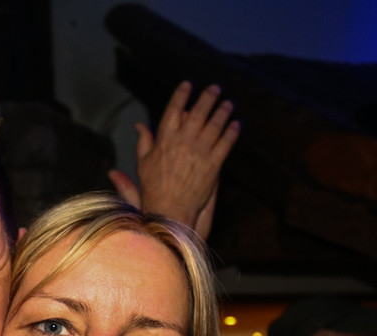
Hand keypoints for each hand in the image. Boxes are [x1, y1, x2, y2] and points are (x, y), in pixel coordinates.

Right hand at [110, 81, 239, 240]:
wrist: (169, 209)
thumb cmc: (153, 187)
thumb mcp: (143, 162)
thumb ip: (143, 141)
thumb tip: (139, 125)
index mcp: (165, 138)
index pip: (174, 109)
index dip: (181, 94)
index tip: (188, 84)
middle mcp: (183, 141)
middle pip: (199, 112)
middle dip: (208, 97)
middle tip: (215, 89)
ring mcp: (200, 151)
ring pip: (215, 124)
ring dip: (223, 112)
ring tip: (229, 103)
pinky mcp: (214, 164)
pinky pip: (226, 143)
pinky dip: (232, 132)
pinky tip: (236, 124)